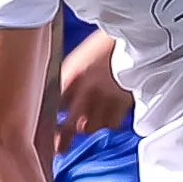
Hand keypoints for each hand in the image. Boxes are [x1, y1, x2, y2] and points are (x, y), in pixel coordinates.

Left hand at [56, 31, 130, 150]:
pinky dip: (108, 123)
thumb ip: (67, 79)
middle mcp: (88, 90)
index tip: (45, 131)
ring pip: (93, 128)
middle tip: (59, 147)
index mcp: (72, 75)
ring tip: (86, 124)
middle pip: (71, 126)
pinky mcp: (126, 102)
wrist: (137, 34)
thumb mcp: (78, 58)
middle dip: (63, 139)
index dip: (48, 123)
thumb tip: (58, 102)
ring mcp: (108, 98)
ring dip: (88, 128)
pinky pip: (113, 123)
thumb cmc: (105, 44)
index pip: (54, 108)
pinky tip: (106, 116)